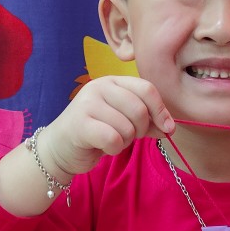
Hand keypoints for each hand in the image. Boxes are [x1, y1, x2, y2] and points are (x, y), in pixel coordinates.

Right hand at [37, 75, 174, 179]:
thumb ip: (147, 121)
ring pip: (127, 128)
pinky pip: (113, 139)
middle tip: (128, 136)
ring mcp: (87, 103)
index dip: (161, 110)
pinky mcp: (80, 124)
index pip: (146, 89)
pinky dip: (114, 149)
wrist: (60, 148)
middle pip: (139, 110)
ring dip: (125, 142)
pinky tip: (103, 147)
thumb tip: (169, 127)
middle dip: (140, 130)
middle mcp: (99, 87)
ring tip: (111, 140)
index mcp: (112, 81)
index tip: (167, 128)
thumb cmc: (96, 133)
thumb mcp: (124, 122)